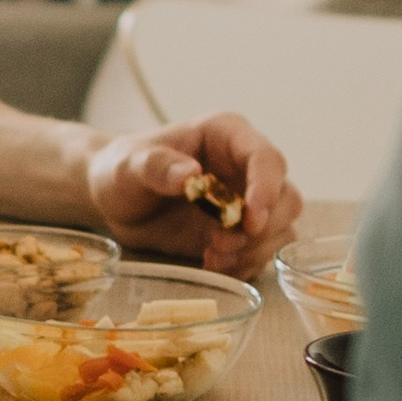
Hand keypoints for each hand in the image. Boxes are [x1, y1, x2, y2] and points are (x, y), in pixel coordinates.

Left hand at [84, 115, 300, 277]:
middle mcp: (245, 167)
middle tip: (220, 243)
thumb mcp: (130, 164)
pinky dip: (244, 264)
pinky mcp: (239, 232)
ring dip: (254, 250)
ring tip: (213, 256)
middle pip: (286, 199)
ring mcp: (246, 202)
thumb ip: (157, 166)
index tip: (250, 219)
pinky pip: (262, 252)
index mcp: (227, 136)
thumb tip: (191, 174)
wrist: (115, 199)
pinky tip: (213, 264)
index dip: (267, 189)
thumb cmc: (123, 169)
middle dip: (261, 229)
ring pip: (280, 229)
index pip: (266, 159)